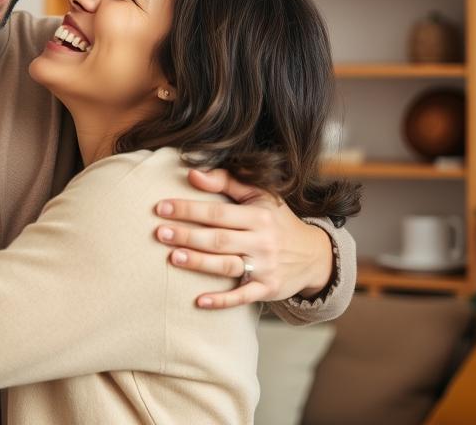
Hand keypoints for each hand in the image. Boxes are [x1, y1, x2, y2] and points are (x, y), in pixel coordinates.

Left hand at [154, 168, 333, 309]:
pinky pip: (242, 296)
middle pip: (219, 239)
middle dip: (188, 235)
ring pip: (227, 265)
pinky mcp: (267, 289)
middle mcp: (262, 241)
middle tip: (160, 233)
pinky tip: (200, 301)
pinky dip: (222, 300)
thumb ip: (227, 182)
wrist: (315, 255)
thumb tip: (193, 174)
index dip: (188, 209)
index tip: (161, 207)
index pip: (217, 212)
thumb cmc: (277, 221)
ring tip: (173, 257)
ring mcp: (265, 267)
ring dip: (199, 263)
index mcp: (259, 216)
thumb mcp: (260, 196)